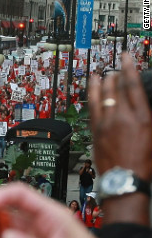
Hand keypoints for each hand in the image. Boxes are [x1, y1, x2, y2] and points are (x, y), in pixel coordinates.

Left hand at [89, 54, 151, 180]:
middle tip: (114, 67)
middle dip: (114, 74)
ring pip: (101, 97)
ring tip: (98, 74)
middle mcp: (123, 117)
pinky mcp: (95, 133)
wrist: (124, 181)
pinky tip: (92, 93)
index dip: (129, 68)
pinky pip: (92, 109)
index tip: (126, 56)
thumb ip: (147, 116)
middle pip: (116, 88)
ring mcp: (106, 124)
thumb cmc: (143, 163)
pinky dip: (92, 98)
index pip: (134, 85)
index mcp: (142, 117)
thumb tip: (139, 104)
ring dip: (100, 83)